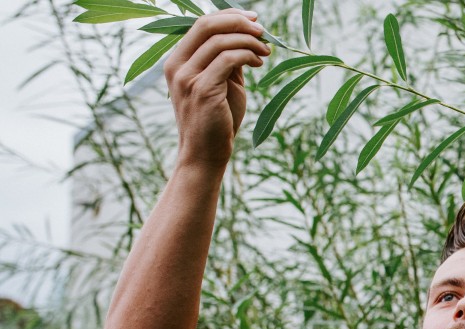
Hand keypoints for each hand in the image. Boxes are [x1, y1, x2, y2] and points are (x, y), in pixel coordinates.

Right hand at [163, 9, 270, 169]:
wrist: (205, 154)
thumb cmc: (217, 120)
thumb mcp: (222, 83)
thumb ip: (228, 59)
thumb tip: (247, 35)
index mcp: (177, 61)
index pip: (201, 24)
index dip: (229, 16)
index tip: (254, 19)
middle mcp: (176, 66)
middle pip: (207, 25)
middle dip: (239, 22)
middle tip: (263, 30)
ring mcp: (187, 77)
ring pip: (220, 41)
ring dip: (248, 41)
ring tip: (266, 52)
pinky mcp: (202, 90)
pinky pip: (228, 59)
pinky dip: (247, 55)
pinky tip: (259, 63)